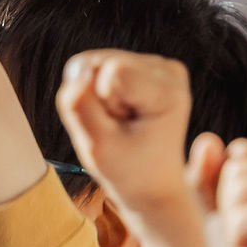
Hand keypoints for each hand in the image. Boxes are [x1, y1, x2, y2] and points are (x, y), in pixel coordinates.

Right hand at [57, 50, 197, 222]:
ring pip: (98, 62)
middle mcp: (169, 71)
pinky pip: (100, 65)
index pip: (112, 72)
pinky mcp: (146, 65)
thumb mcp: (98, 147)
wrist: (151, 184)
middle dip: (98, 97)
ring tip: (119, 123)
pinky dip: (101, 91)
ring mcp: (159, 65)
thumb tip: (77, 68)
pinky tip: (120, 113)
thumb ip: (79, 106)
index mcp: (168, 92)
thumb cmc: (128, 171)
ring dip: (98, 95)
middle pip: (103, 63)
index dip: (102, 103)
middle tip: (118, 128)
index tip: (120, 129)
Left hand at [199, 138, 246, 246]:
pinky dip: (237, 239)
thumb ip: (210, 176)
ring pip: (240, 191)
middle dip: (228, 205)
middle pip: (239, 169)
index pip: (241, 152)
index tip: (244, 220)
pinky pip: (243, 218)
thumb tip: (206, 139)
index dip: (226, 187)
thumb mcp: (218, 212)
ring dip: (232, 224)